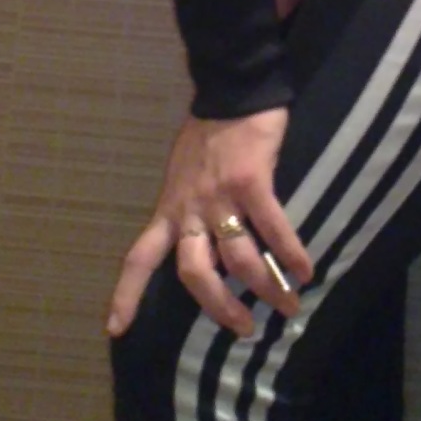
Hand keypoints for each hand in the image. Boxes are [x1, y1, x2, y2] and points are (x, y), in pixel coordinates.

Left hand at [106, 109, 310, 338]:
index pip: (139, 258)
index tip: (115, 330)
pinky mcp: (252, 183)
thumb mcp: (183, 174)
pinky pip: (273, 228)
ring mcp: (220, 197)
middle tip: (243, 329)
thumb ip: (190, 207)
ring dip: (266, 288)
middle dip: (220, 307)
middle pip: (195, 274)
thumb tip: (208, 239)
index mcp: (169, 208)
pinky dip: (291, 253)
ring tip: (288, 305)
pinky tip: (305, 271)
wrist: (231, 90)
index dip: (126, 295)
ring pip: (238, 259)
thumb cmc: (209, 132)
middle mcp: (190, 209)